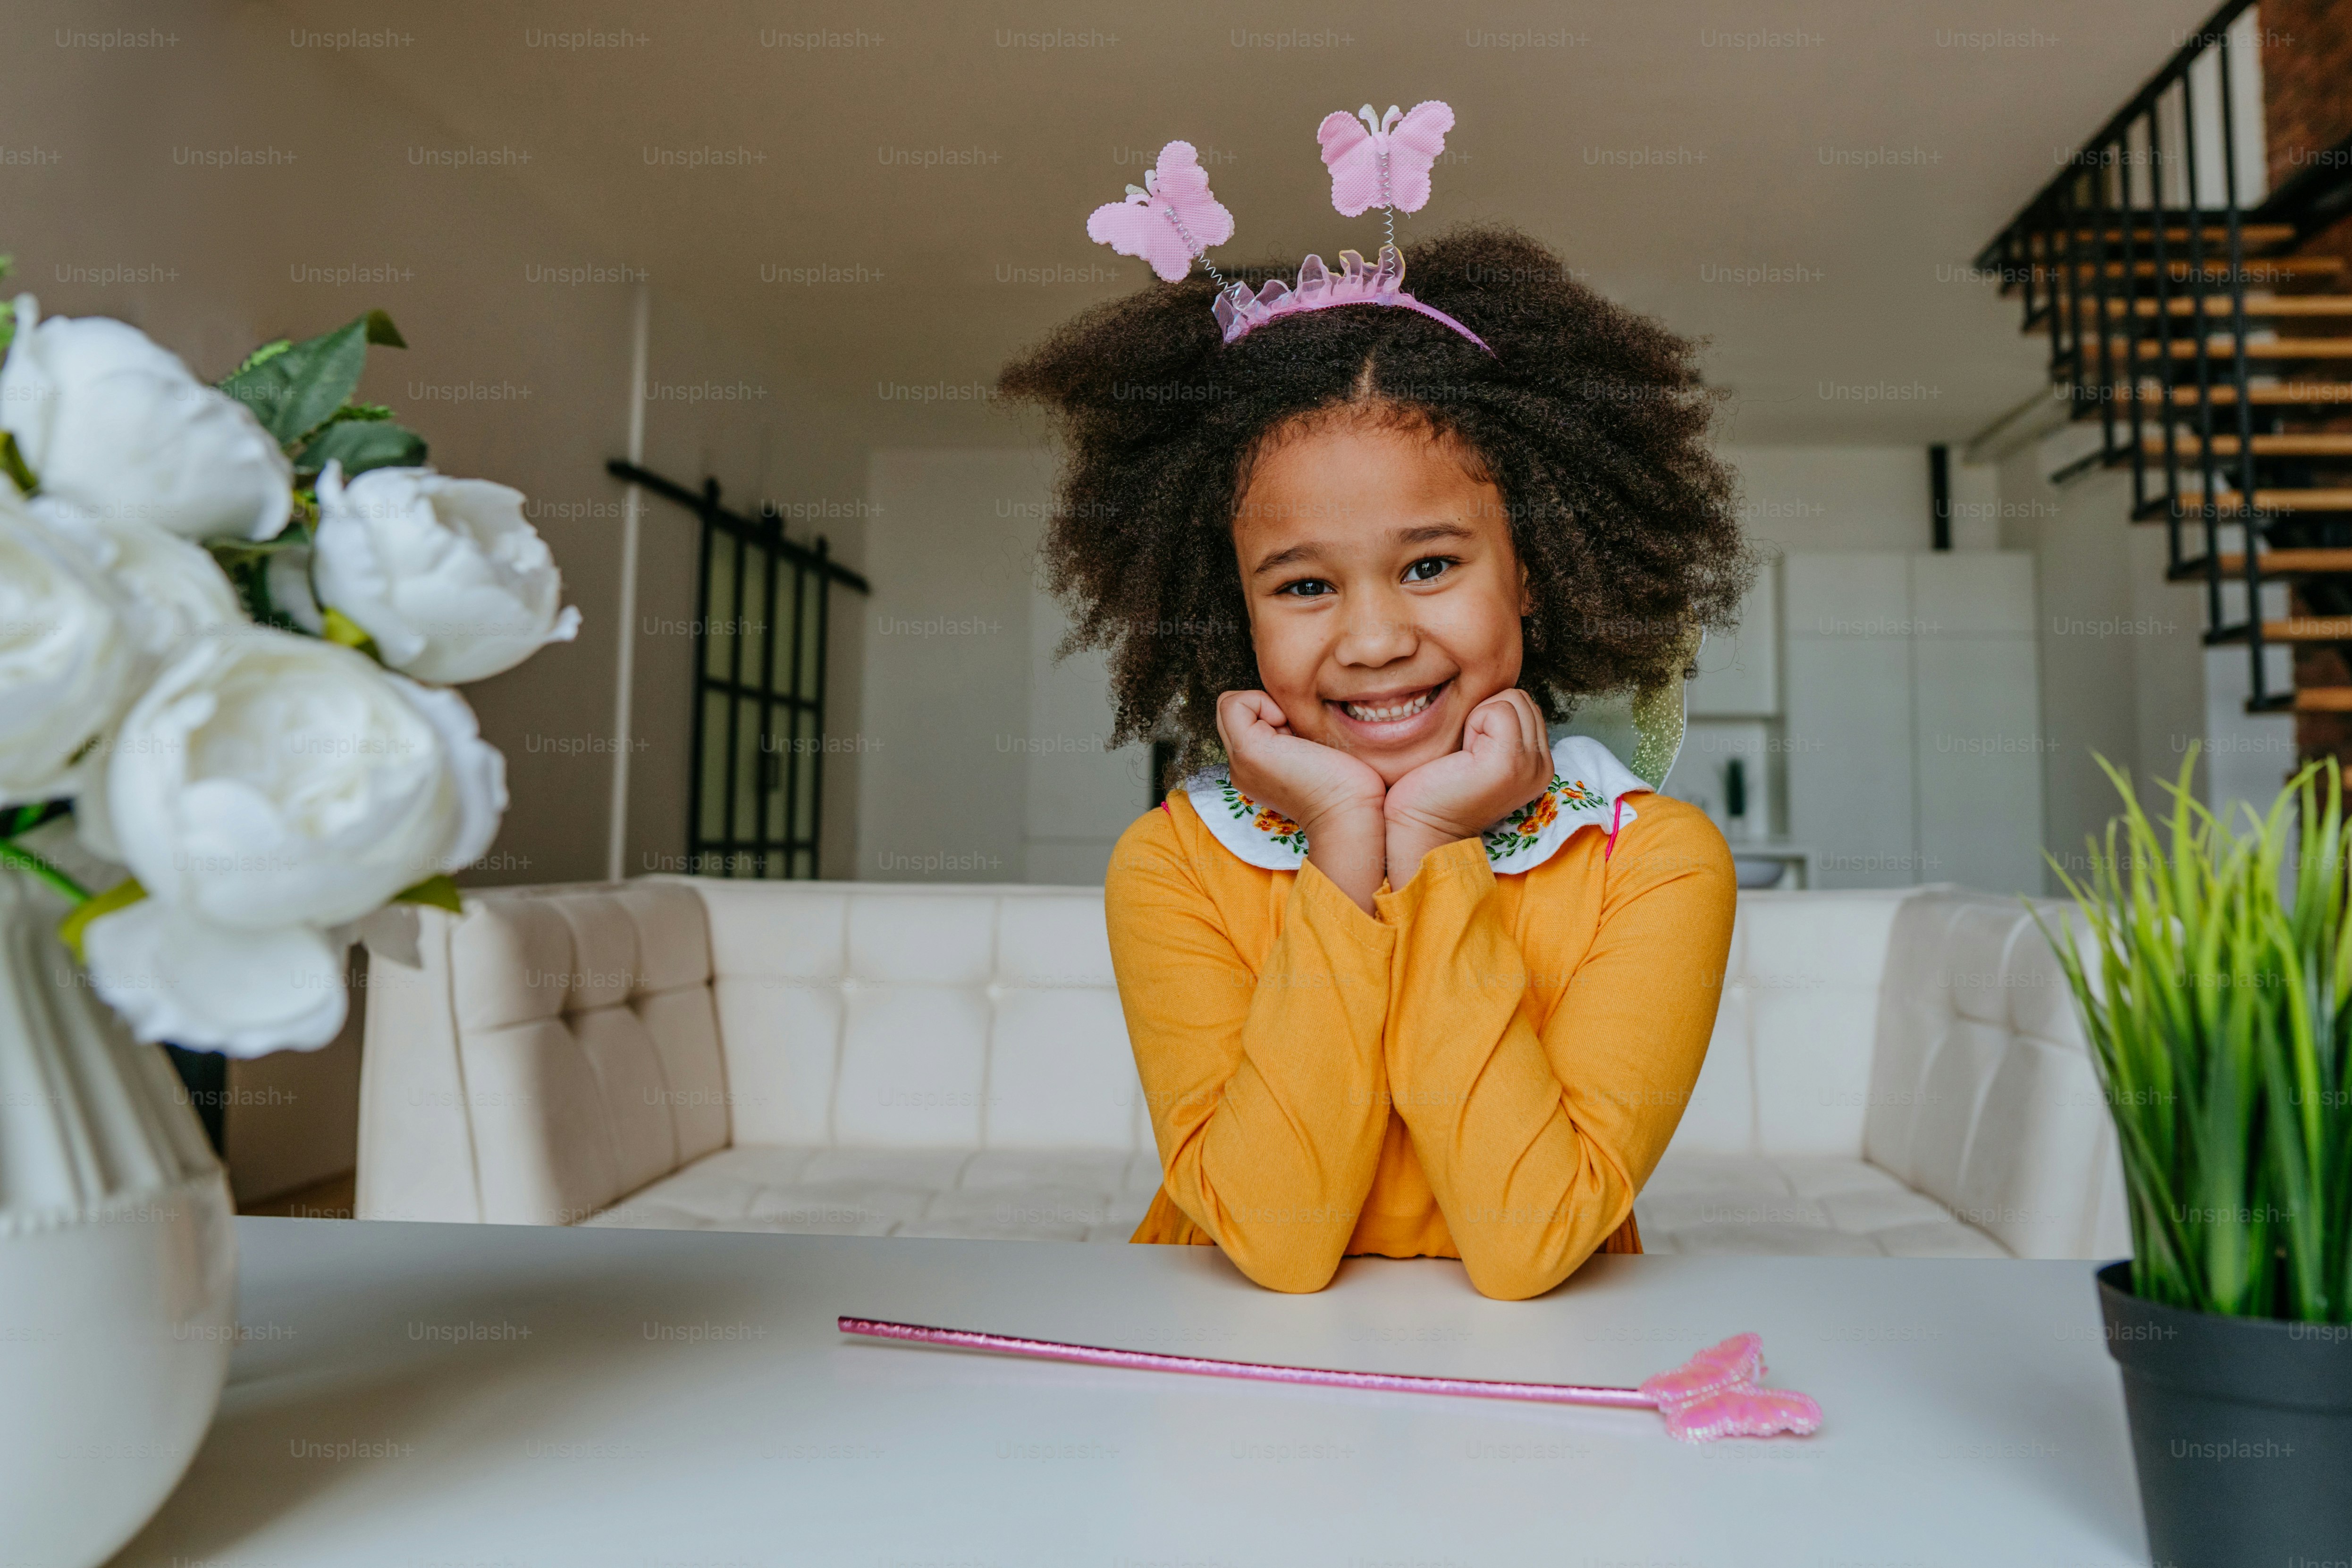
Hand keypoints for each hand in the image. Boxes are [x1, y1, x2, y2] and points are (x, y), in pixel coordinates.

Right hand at [1218, 690, 1387, 911]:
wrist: (1349, 813)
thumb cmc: (1347, 785)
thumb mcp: (1312, 753)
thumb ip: (1292, 736)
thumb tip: (1291, 709)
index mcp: (1256, 769)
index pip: (1244, 718)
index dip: (1270, 712)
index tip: (1300, 734)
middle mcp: (1240, 767)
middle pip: (1233, 710)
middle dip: (1264, 707)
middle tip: (1296, 730)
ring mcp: (1240, 761)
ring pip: (1231, 706)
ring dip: (1266, 707)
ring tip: (1294, 735)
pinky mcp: (1247, 751)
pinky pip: (1233, 704)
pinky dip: (1261, 703)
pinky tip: (1290, 729)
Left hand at [1383, 689, 1553, 886]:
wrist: (1420, 824)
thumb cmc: (1438, 786)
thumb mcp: (1480, 751)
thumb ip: (1500, 726)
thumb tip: (1495, 688)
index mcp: (1539, 764)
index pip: (1525, 705)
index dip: (1490, 716)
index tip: (1471, 751)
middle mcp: (1543, 767)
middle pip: (1521, 698)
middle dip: (1487, 713)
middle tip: (1467, 752)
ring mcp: (1530, 766)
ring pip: (1512, 700)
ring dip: (1479, 717)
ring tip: (1466, 754)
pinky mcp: (1510, 763)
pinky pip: (1498, 711)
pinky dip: (1474, 723)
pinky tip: (1463, 754)